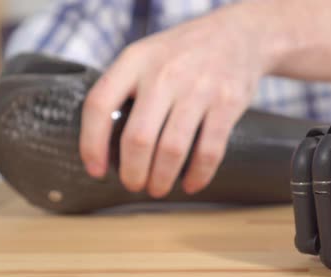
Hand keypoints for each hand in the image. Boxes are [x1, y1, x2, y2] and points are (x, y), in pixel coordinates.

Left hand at [80, 5, 270, 196]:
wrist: (238, 34)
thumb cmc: (185, 52)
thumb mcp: (148, 54)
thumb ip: (126, 87)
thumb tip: (107, 142)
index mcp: (135, 60)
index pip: (99, 105)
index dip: (91, 144)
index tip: (97, 170)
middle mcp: (164, 73)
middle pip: (137, 138)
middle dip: (133, 172)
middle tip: (134, 184)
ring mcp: (198, 88)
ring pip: (172, 149)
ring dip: (162, 179)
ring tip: (158, 188)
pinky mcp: (227, 103)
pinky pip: (209, 151)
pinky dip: (198, 175)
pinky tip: (191, 183)